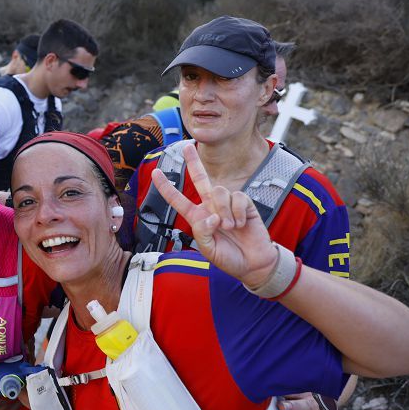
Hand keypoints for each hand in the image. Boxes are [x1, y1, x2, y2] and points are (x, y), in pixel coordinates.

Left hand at [150, 142, 276, 288]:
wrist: (253, 263)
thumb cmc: (228, 257)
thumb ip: (203, 233)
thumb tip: (211, 216)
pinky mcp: (245, 204)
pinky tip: (241, 223)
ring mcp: (227, 204)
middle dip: (194, 162)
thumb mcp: (209, 250)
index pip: (178, 200)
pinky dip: (238, 212)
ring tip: (230, 227)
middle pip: (201, 179)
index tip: (155, 173)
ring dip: (224, 210)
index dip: (166, 187)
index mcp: (197, 218)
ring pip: (219, 191)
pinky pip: (238, 197)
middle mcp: (211, 207)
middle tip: (188, 146)